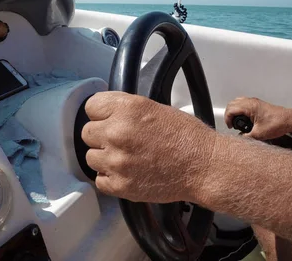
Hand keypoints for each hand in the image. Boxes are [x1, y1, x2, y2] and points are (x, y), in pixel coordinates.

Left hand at [81, 91, 217, 202]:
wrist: (204, 166)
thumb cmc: (187, 137)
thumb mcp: (155, 108)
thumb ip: (126, 110)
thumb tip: (108, 114)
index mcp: (127, 109)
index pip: (91, 106)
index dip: (100, 113)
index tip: (106, 119)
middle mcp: (117, 133)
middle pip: (87, 132)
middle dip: (101, 136)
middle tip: (119, 140)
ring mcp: (116, 161)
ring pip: (90, 157)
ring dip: (104, 157)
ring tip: (124, 158)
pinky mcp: (120, 184)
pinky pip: (99, 180)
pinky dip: (109, 178)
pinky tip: (125, 172)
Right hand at [224, 97, 291, 139]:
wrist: (288, 120)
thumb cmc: (277, 123)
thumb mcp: (258, 134)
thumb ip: (246, 136)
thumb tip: (240, 138)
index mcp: (249, 107)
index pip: (231, 110)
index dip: (227, 119)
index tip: (230, 127)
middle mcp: (251, 102)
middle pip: (232, 104)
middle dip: (229, 114)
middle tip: (231, 124)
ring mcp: (254, 102)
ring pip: (237, 101)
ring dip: (234, 110)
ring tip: (236, 121)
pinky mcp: (258, 104)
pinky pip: (244, 102)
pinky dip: (240, 109)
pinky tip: (244, 118)